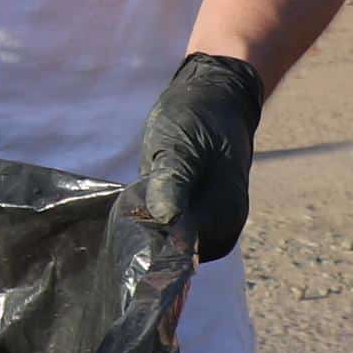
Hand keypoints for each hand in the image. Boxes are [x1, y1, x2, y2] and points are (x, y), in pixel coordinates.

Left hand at [134, 51, 266, 261]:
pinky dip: (155, 221)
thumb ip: (173, 181)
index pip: (181, 250)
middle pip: (176, 253)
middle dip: (148, 236)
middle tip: (131, 203)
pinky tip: (144, 199)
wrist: (218, 99)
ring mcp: (214, 225)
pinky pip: (174, 231)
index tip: (129, 220)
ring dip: (150, 229)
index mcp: (224, 214)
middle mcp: (223, 228)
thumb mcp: (179, 143)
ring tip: (138, 196)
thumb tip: (167, 218)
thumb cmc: (198, 117)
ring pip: (173, 244)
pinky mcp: (201, 217)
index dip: (150, 241)